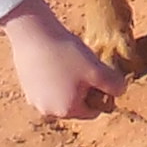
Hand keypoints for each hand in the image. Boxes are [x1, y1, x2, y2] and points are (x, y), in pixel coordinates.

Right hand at [0, 1, 122, 121]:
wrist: (33, 34)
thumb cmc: (66, 54)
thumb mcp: (97, 70)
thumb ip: (114, 85)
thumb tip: (120, 92)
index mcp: (67, 111)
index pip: (93, 111)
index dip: (99, 93)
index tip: (96, 73)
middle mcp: (49, 112)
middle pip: (76, 105)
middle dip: (82, 90)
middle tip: (81, 66)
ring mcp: (34, 101)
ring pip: (61, 96)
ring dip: (68, 85)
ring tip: (67, 62)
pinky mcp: (26, 89)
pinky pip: (47, 89)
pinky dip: (53, 80)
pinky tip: (54, 61)